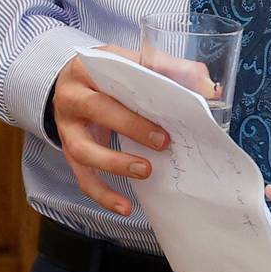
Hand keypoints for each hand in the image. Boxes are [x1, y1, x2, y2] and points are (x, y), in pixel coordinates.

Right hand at [47, 47, 213, 215]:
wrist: (66, 88)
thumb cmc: (102, 78)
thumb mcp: (126, 64)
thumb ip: (164, 68)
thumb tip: (204, 81)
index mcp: (86, 68)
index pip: (115, 72)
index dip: (144, 85)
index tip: (174, 98)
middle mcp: (72, 97)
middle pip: (97, 109)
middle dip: (131, 126)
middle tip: (163, 140)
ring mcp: (67, 128)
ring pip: (83, 149)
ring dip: (115, 163)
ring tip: (145, 171)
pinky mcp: (69, 153)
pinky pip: (83, 177)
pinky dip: (103, 194)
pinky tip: (125, 206)